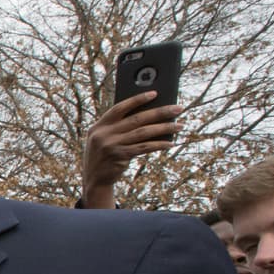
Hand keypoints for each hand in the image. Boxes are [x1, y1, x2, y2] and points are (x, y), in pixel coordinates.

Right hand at [82, 91, 182, 207]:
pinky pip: (144, 147)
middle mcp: (104, 134)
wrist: (94, 180)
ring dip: (164, 128)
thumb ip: (118, 127)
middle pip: (137, 119)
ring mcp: (112, 145)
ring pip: (144, 132)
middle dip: (160, 112)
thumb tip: (149, 116)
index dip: (137, 100)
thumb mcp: (103, 139)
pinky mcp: (120, 157)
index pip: (120, 108)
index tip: (154, 93)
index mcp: (98, 126)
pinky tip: (169, 143)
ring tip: (179, 125)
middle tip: (178, 108)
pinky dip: (159, 144)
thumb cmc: (104, 156)